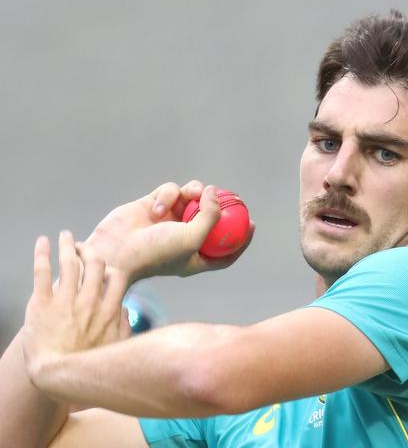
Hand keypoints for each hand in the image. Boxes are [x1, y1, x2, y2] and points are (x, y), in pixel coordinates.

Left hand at [23, 231, 129, 381]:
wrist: (57, 375)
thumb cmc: (88, 365)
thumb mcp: (117, 346)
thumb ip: (123, 325)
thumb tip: (125, 311)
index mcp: (108, 310)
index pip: (115, 276)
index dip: (110, 268)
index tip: (102, 267)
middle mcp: (89, 300)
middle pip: (94, 264)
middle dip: (89, 251)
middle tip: (82, 248)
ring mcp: (66, 300)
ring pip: (70, 262)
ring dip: (68, 245)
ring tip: (66, 236)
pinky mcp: (42, 304)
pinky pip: (42, 272)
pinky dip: (42, 254)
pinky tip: (42, 242)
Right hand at [82, 181, 254, 283]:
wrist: (114, 251)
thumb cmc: (155, 253)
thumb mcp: (192, 238)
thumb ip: (211, 216)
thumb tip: (216, 193)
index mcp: (195, 256)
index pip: (225, 251)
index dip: (240, 239)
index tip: (253, 224)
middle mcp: (183, 238)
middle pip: (210, 219)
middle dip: (221, 206)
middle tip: (233, 196)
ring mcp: (168, 221)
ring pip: (191, 198)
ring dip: (192, 193)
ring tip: (188, 196)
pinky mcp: (152, 206)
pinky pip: (170, 191)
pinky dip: (168, 195)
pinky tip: (157, 208)